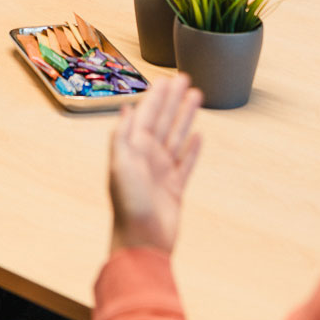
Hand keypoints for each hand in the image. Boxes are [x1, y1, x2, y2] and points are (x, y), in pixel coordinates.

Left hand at [108, 73, 202, 254]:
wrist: (141, 241)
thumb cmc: (128, 205)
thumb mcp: (120, 165)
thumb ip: (122, 136)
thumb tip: (126, 108)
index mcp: (134, 148)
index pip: (148, 113)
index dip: (158, 95)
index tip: (167, 78)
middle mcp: (148, 156)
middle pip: (164, 119)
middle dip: (174, 99)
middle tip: (185, 79)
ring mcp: (162, 171)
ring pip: (177, 136)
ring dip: (186, 116)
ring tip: (197, 97)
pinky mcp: (175, 188)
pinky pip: (186, 162)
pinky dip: (193, 148)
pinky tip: (199, 135)